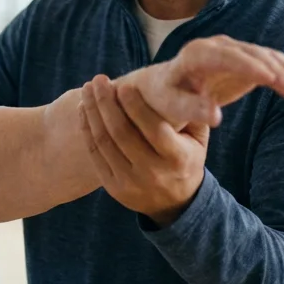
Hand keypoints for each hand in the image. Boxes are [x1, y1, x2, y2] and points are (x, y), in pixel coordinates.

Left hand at [81, 75, 209, 226]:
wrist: (175, 203)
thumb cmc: (186, 159)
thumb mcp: (199, 140)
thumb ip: (194, 112)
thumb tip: (190, 79)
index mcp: (178, 158)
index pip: (154, 129)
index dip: (136, 107)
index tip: (124, 85)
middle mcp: (153, 173)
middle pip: (122, 133)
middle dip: (107, 104)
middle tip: (99, 80)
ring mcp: (131, 182)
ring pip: (105, 143)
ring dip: (93, 113)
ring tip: (88, 90)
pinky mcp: (114, 187)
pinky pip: (95, 155)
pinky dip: (87, 130)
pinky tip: (84, 110)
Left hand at [131, 35, 283, 128]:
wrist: (163, 87)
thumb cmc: (163, 100)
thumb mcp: (171, 106)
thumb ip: (191, 109)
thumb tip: (216, 117)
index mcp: (197, 54)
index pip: (228, 56)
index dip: (250, 65)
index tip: (272, 79)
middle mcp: (219, 46)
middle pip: (255, 55)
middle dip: (279, 70)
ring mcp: (235, 51)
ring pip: (269, 58)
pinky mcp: (247, 62)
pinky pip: (275, 65)